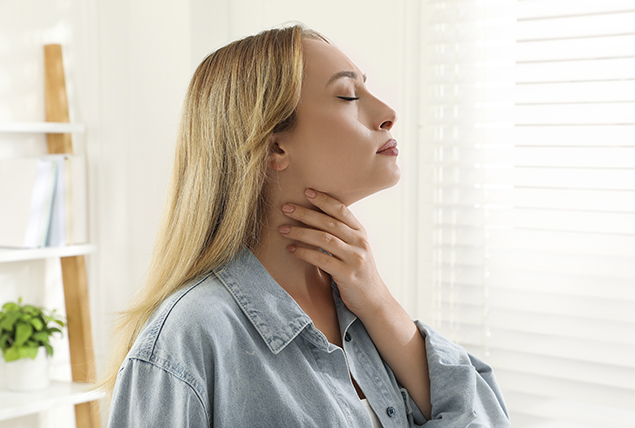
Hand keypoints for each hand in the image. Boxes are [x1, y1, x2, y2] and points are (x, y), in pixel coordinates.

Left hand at [278, 188, 390, 317]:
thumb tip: (316, 216)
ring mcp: (355, 258)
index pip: (341, 210)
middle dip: (306, 213)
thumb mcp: (355, 248)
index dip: (324, 199)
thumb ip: (341, 233)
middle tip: (286, 207)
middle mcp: (360, 242)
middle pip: (329, 222)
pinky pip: (322, 259)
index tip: (306, 191)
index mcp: (360, 233)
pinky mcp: (347, 275)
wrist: (373, 300)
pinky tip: (292, 249)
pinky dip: (305, 253)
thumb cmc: (358, 271)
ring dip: (301, 232)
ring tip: (283, 229)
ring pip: (324, 239)